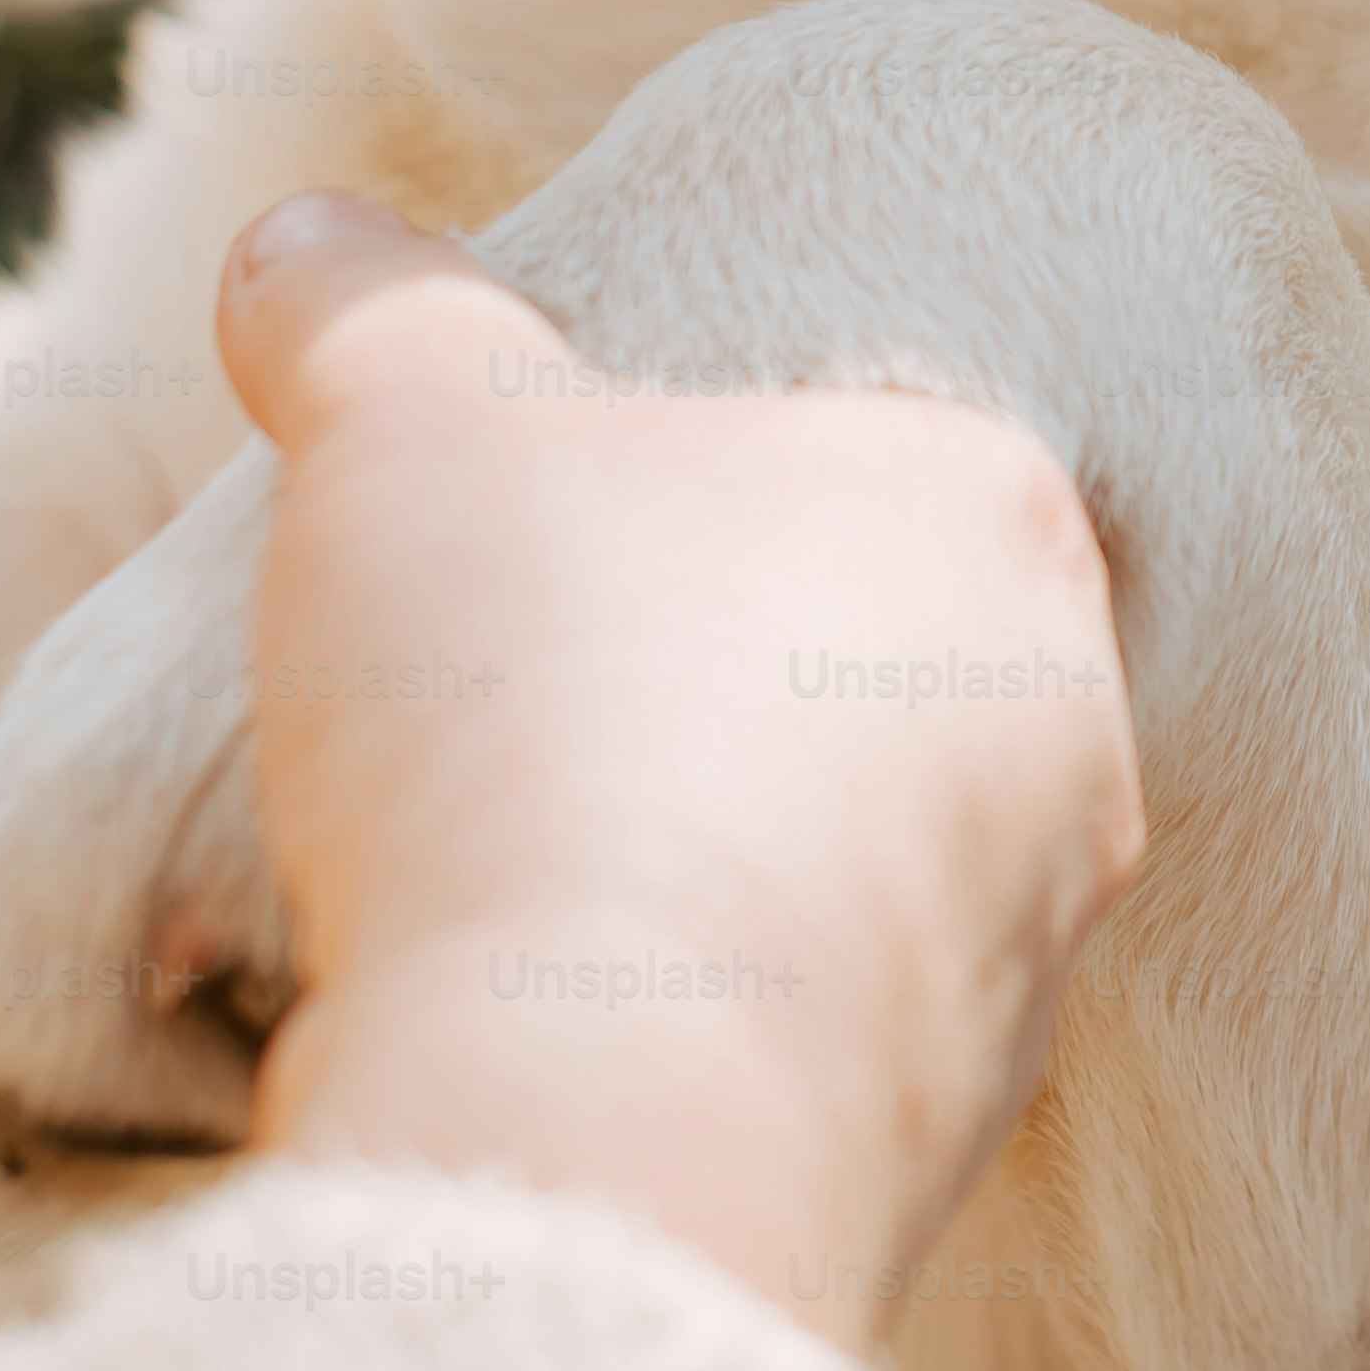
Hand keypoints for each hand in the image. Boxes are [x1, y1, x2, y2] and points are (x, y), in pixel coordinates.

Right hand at [208, 194, 1141, 1347]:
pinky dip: (666, 1024)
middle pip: (829, 655)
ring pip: (818, 855)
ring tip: (494, 884)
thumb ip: (364, 308)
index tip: (514, 549)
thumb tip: (302, 246)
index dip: (639, 485)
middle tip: (487, 717)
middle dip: (666, 681)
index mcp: (995, 506)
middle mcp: (1067, 719)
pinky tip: (540, 1027)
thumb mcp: (403, 424)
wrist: (594, 1113)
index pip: (830, 443)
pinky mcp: (947, 1125)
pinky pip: (784, 1033)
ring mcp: (1025, 941)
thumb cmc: (536, 713)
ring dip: (666, 863)